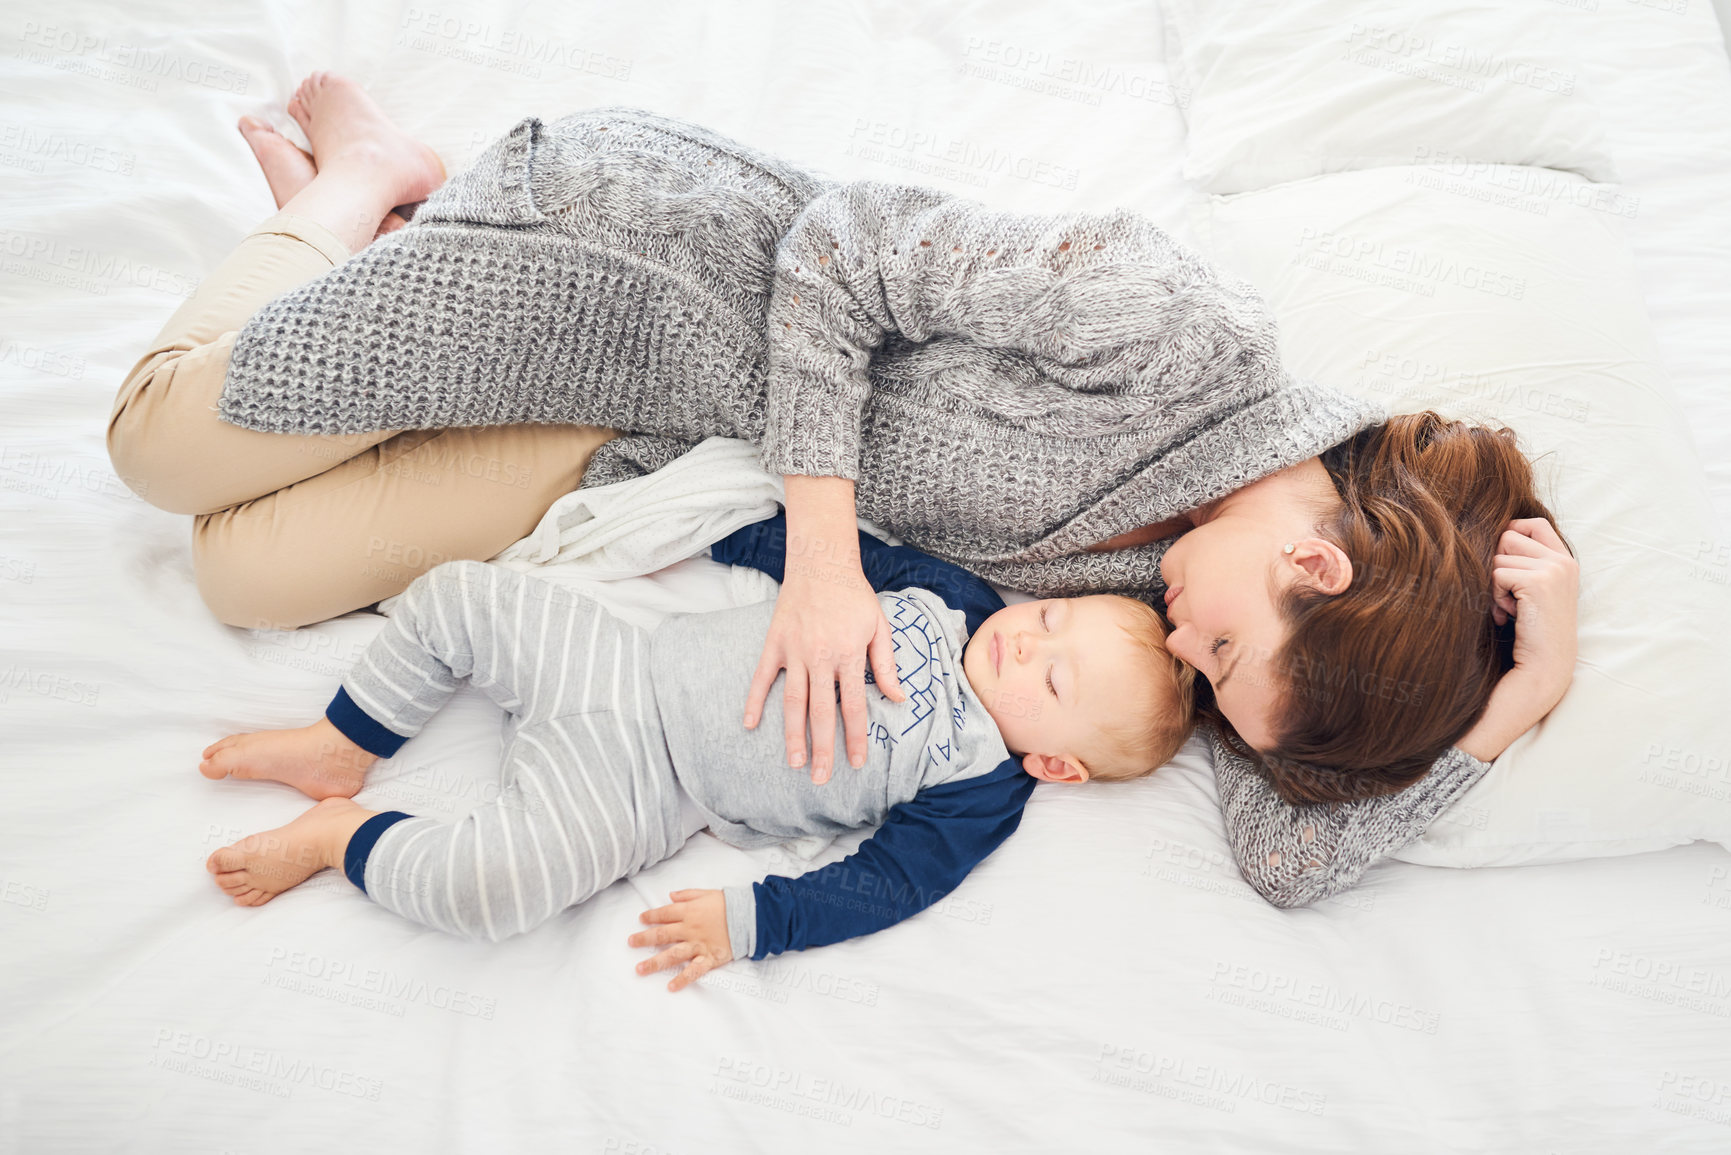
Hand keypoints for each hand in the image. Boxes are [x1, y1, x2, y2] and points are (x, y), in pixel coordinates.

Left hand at [629, 889, 731, 991]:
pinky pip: (694, 971)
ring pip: (672, 955)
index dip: (651, 916)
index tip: (641, 919)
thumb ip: (687, 895)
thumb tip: (670, 896)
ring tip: (639, 969)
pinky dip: (682, 979)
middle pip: (662, 934)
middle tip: (630, 943)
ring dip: (655, 962)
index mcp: (689, 912)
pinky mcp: (709, 958)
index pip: (664, 914)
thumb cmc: (729, 904)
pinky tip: (670, 987)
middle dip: (644, 939)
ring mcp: (698, 945)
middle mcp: (690, 929)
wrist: (750, 916)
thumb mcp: (706, 893)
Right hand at [743, 559, 904, 784]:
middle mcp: (820, 657)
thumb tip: (898, 698)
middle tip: (821, 778)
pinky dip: (754, 701)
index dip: (855, 737)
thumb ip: (887, 665)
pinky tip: (749, 724)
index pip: (853, 706)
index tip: (857, 762)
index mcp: (849, 654)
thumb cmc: (854, 596)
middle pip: (821, 712)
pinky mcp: (775, 643)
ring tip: (793, 763)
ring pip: (793, 701)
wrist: (821, 563)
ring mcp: (794, 651)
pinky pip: (761, 677)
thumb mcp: (879, 626)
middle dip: (822, 748)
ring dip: (792, 735)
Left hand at [1490, 517, 1578, 706]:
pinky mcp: (1538, 582)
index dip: (1512, 533)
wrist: (1546, 665)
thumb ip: (1524, 563)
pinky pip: (1497, 575)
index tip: (1504, 560)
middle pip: (1509, 536)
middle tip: (1508, 594)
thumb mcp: (1534, 590)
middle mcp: (1563, 561)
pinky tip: (1510, 615)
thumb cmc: (1531, 630)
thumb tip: (1490, 535)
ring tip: (1512, 608)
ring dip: (1496, 585)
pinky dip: (1496, 596)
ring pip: (1499, 557)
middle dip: (1499, 564)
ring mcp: (1553, 570)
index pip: (1535, 524)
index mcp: (1565, 560)